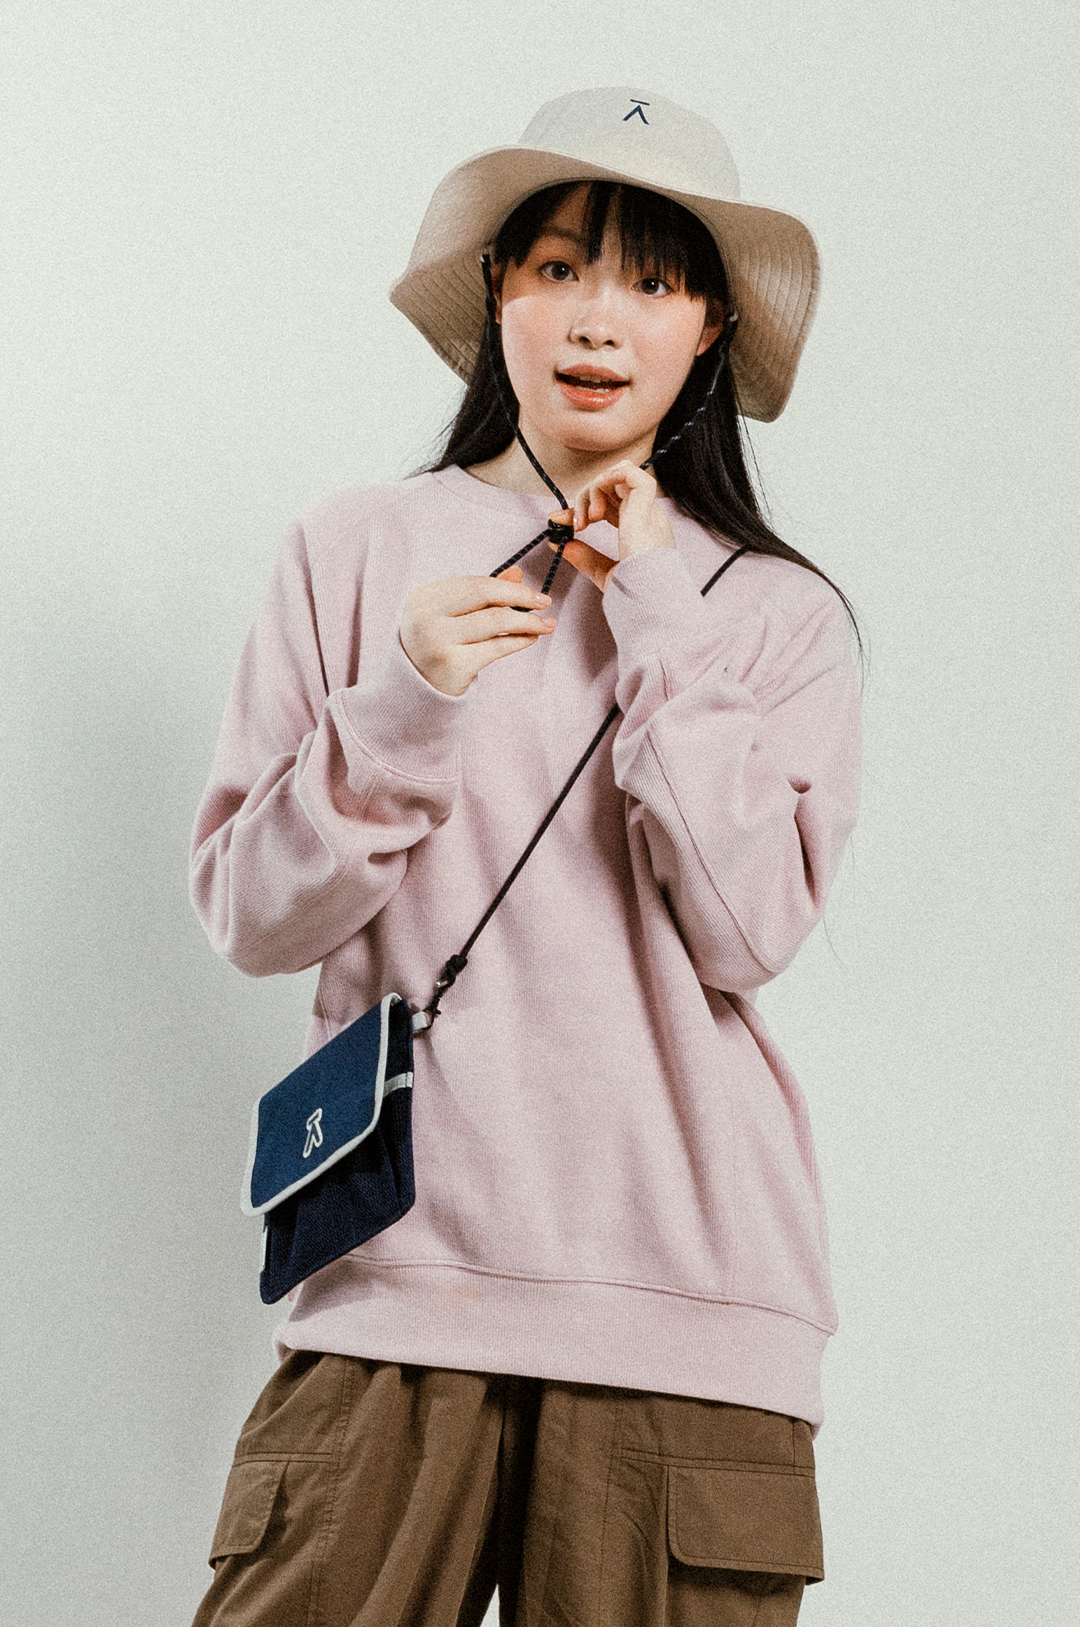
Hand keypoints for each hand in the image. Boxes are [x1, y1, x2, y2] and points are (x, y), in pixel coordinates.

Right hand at [400, 566, 555, 696]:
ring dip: (527, 622)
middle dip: (520, 597)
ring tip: (546, 625)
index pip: (474, 584)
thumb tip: (517, 574)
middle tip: (545, 603)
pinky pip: (496, 648)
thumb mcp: (450, 617)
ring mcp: (437, 641)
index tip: (534, 592)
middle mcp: (425, 617)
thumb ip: (480, 595)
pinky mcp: (453, 665)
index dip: (508, 586)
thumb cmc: (435, 646)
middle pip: (484, 596)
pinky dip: (518, 641)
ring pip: (494, 622)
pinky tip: (530, 639)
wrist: (414, 691)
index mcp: (422, 598)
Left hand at [551, 461, 676, 592]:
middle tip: (577, 523)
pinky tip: (601, 485)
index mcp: (640, 529)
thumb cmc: (636, 594)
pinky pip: (635, 474)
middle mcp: (646, 516)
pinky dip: (614, 473)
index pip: (609, 505)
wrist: (649, 602)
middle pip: (613, 488)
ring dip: (595, 489)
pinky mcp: (647, 508)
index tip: (560, 520)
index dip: (583, 507)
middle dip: (586, 497)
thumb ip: (585, 557)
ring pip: (619, 477)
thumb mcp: (604, 573)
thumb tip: (560, 544)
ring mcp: (648, 511)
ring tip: (589, 517)